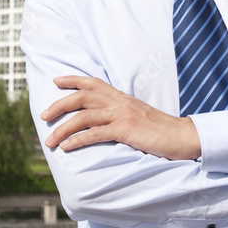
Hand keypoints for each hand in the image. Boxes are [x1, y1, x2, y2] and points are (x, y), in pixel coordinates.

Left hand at [41, 75, 201, 160]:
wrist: (184, 137)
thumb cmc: (162, 131)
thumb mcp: (139, 116)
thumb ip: (122, 114)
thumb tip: (105, 121)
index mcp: (122, 97)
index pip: (93, 82)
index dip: (73, 80)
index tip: (56, 81)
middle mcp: (120, 102)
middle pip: (82, 97)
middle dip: (59, 104)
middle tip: (43, 115)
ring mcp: (122, 115)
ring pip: (84, 117)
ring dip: (63, 128)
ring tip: (49, 140)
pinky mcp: (126, 130)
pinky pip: (96, 134)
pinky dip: (78, 140)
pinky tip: (67, 147)